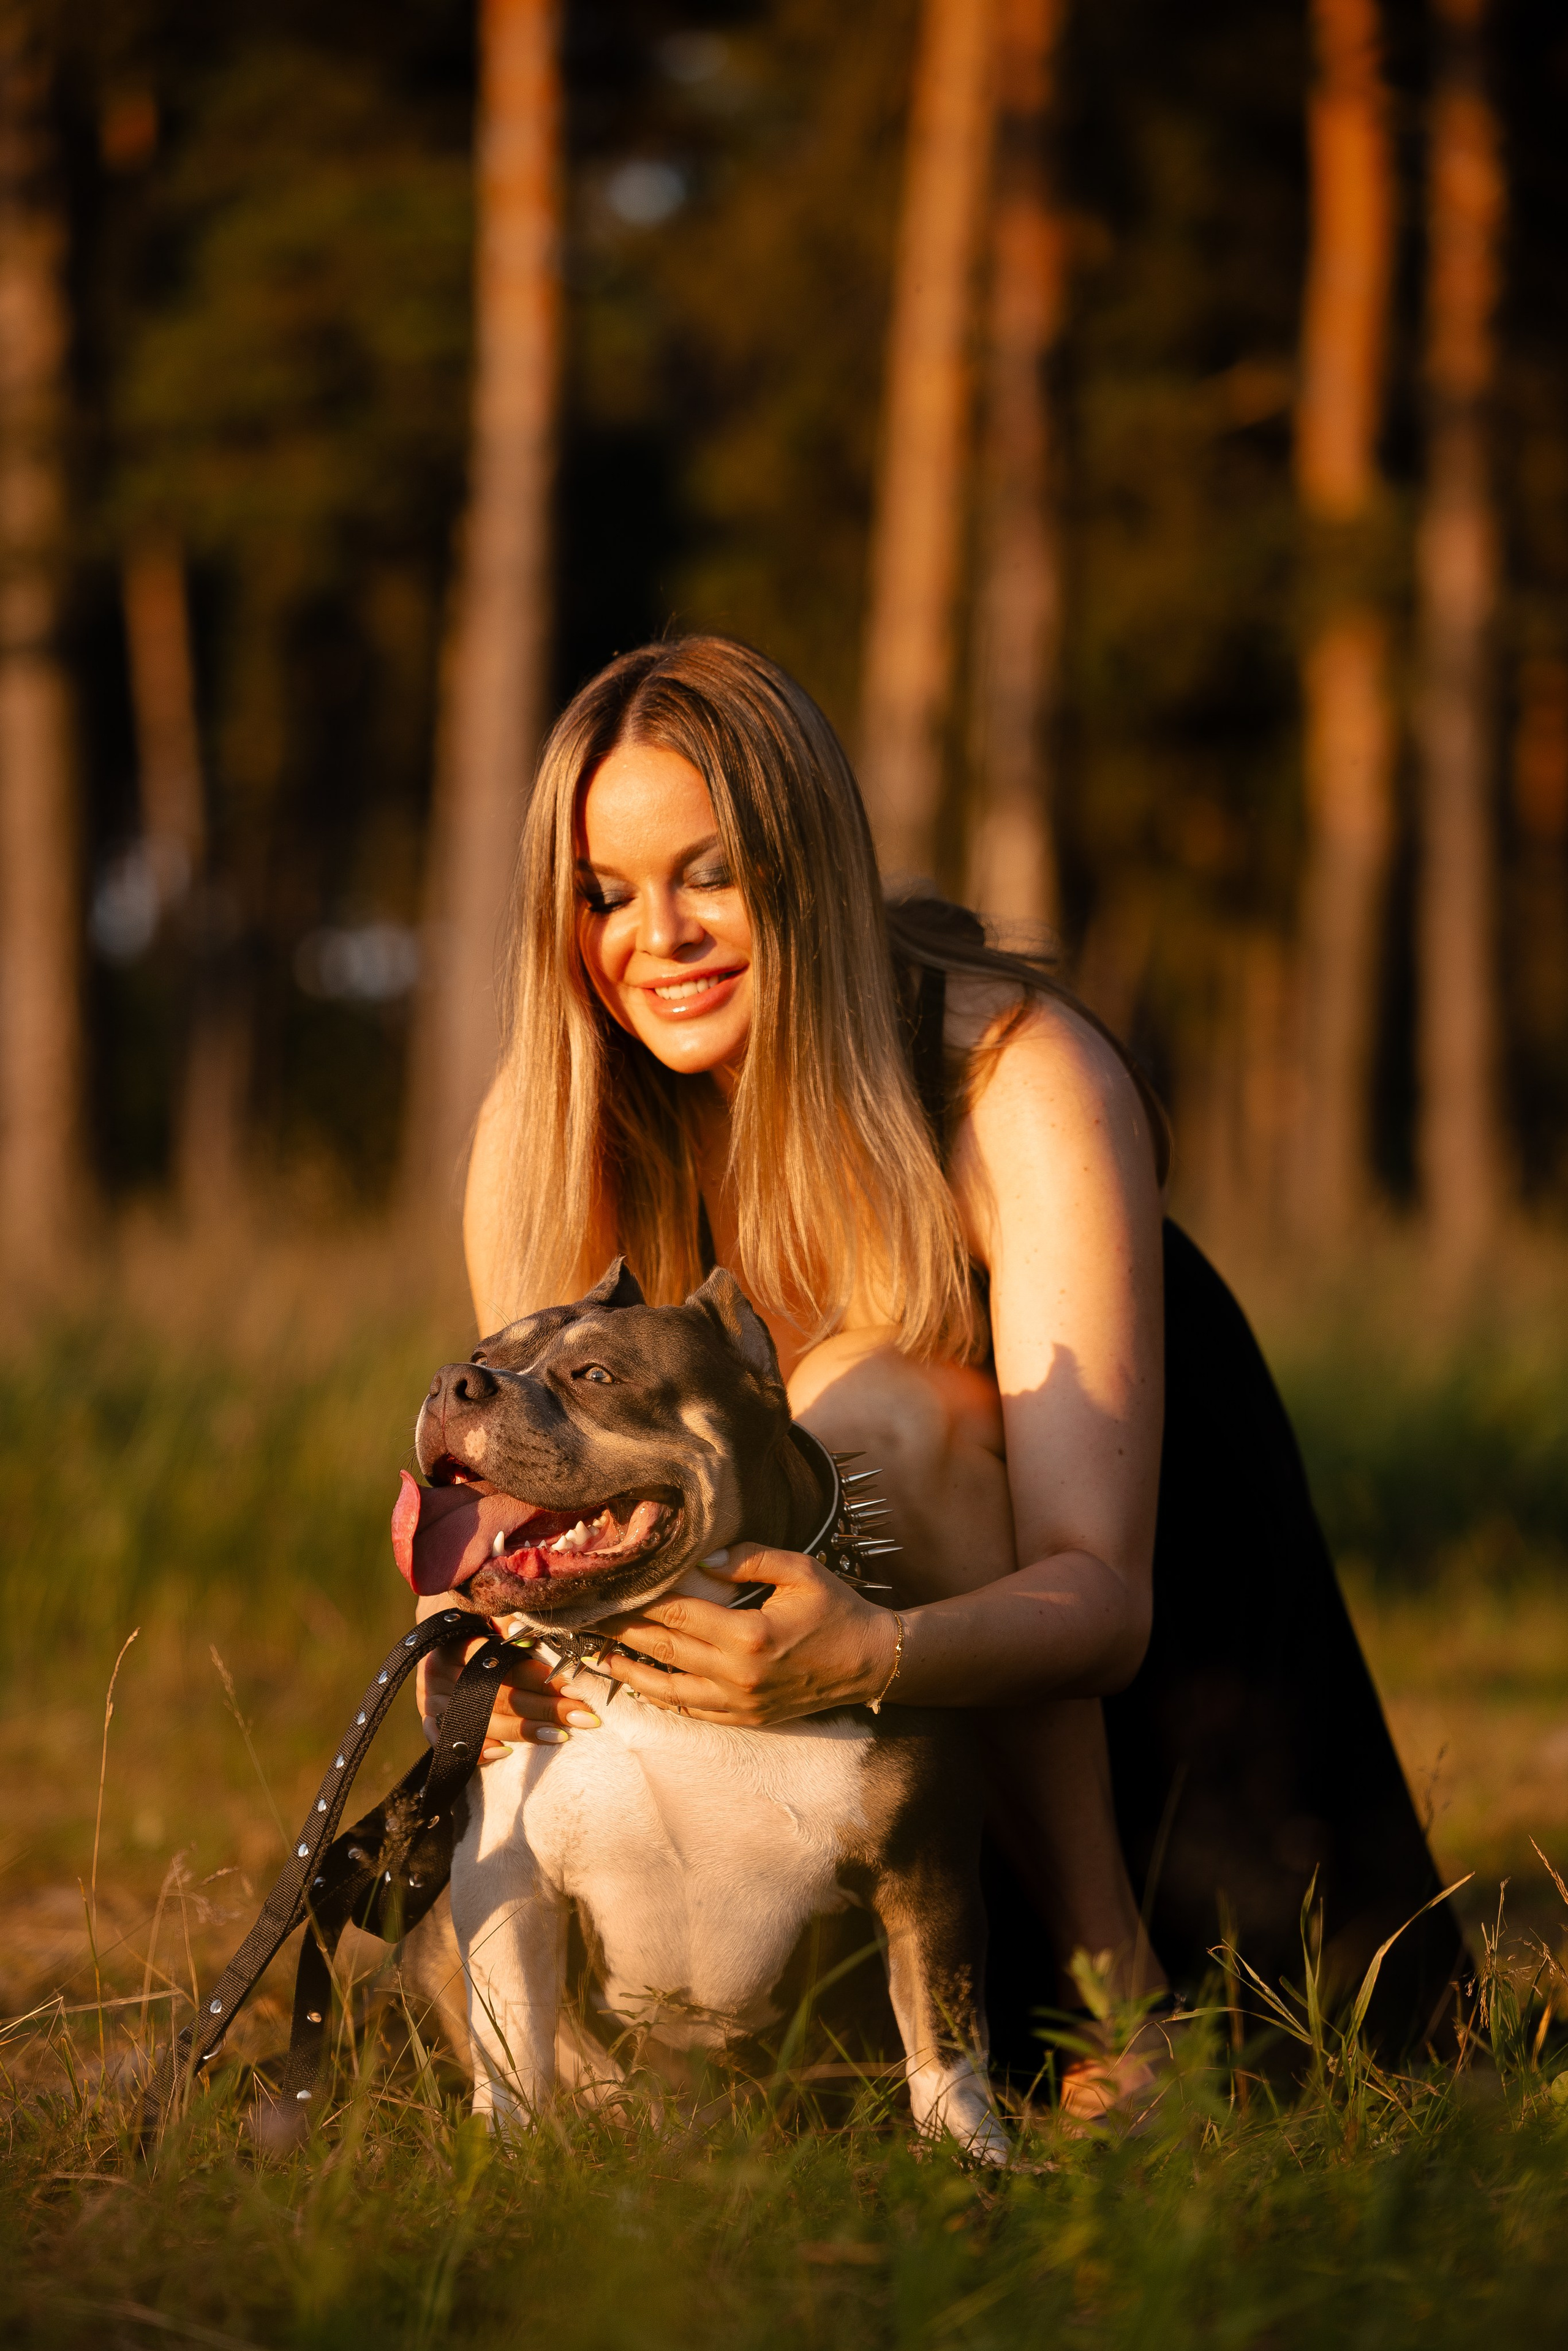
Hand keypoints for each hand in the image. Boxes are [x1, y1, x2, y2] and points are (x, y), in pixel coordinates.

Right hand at [413, 1594, 602, 1761]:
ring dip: (524, 1732)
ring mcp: (432, 1698)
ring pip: (481, 1722)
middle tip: (583, 1717)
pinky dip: (476, 1750)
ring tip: (562, 1735)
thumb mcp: (490, 1607)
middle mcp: (439, 1673)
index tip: (575, 1688)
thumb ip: (510, 1618)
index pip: (503, 1666)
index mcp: (455, 1642)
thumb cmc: (474, 1612)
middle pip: (497, 1697)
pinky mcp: (430, 1717)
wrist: (435, 1616)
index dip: (540, 1679)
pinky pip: (449, 1743)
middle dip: (544, 1709)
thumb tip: (532, 1634)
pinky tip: (505, 1754)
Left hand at [596, 1544, 900, 1726]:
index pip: (678, 1616)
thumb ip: (750, 1558)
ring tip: (598, 1657)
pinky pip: (692, 1711)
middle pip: (664, 1651)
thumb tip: (703, 1560)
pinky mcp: (746, 1719)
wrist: (871, 1662)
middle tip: (587, 1619)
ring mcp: (740, 1704)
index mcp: (750, 1636)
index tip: (609, 1589)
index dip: (639, 1603)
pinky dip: (662, 1697)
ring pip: (669, 1690)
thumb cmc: (838, 1611)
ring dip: (630, 1672)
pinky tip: (641, 1685)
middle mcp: (738, 1676)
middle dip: (622, 1633)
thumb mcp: (802, 1571)